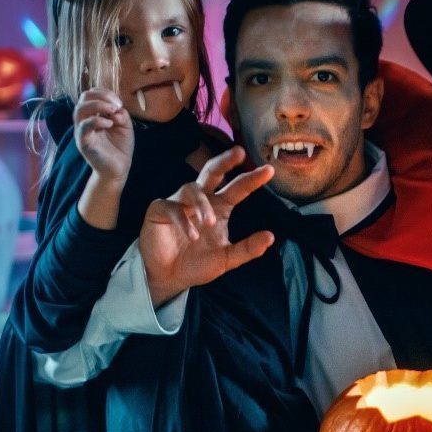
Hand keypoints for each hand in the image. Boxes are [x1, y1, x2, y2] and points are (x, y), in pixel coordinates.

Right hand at [74, 88, 133, 183]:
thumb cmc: (120, 147)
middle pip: (83, 97)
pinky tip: (110, 124)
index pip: (92, 95)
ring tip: (113, 110)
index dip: (105, 93)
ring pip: (80, 109)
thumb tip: (115, 108)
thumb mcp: (125, 125)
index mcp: (94, 114)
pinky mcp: (83, 142)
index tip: (119, 103)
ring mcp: (82, 131)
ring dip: (98, 105)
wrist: (118, 169)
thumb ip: (120, 113)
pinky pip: (83, 127)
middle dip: (101, 96)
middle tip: (116, 105)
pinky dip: (97, 121)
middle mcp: (85, 120)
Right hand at [139, 147, 274, 305]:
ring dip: (202, 204)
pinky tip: (193, 235)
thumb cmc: (197, 264)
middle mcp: (200, 200)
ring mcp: (179, 202)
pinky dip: (184, 221)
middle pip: (212, 172)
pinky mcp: (160, 210)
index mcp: (219, 207)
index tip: (269, 170)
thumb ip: (247, 249)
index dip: (252, 179)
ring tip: (210, 222)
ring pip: (192, 188)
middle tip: (239, 153)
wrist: (169, 278)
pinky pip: (172, 208)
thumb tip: (271, 236)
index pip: (238, 188)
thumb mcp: (226, 259)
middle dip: (225, 160)